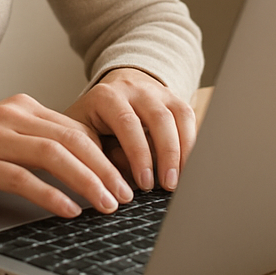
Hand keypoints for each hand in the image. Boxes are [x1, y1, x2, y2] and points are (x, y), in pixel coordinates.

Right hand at [0, 94, 133, 217]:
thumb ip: (32, 143)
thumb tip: (78, 168)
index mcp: (21, 107)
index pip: (76, 127)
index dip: (105, 154)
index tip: (124, 179)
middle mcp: (11, 115)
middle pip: (73, 138)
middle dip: (106, 169)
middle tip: (126, 196)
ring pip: (55, 155)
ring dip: (87, 181)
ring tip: (106, 205)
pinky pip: (23, 177)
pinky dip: (50, 194)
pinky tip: (68, 211)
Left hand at [63, 68, 195, 191]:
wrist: (111, 89)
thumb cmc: (94, 119)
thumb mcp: (83, 134)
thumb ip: (96, 156)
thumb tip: (117, 185)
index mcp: (107, 96)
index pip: (127, 122)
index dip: (138, 154)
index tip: (145, 183)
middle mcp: (134, 89)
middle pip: (158, 118)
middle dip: (167, 155)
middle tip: (168, 185)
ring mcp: (157, 91)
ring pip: (179, 116)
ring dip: (184, 150)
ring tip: (182, 179)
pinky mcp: (174, 97)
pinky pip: (189, 117)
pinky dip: (192, 142)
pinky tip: (189, 165)